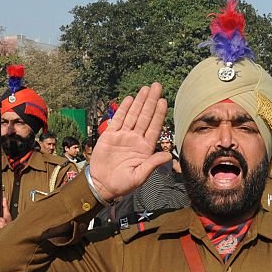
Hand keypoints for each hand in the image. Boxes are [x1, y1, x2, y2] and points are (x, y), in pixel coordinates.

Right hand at [88, 84, 169, 200]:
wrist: (102, 185)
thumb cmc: (123, 184)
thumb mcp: (140, 176)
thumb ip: (152, 164)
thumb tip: (168, 155)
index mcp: (145, 148)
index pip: (154, 127)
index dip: (159, 114)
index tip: (164, 101)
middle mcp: (136, 139)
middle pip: (145, 117)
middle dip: (151, 101)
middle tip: (157, 86)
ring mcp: (123, 136)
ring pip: (133, 115)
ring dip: (140, 102)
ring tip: (146, 89)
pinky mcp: (110, 136)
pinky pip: (118, 119)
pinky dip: (124, 109)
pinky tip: (130, 99)